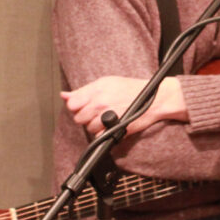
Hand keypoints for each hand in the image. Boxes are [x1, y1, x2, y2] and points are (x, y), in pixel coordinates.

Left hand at [62, 76, 185, 135]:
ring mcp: (108, 116)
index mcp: (97, 89)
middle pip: (78, 118)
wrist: (155, 99)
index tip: (84, 107)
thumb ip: (83, 91)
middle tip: (98, 113)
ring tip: (107, 119)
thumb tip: (64, 95)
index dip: (77, 107)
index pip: (72, 104)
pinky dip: (103, 134)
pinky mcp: (115, 128)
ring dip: (95, 126)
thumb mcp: (106, 83)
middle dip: (86, 117)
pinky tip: (111, 126)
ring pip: (88, 128)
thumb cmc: (132, 90)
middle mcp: (101, 102)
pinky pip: (99, 136)